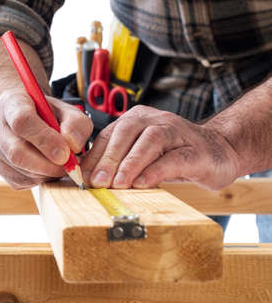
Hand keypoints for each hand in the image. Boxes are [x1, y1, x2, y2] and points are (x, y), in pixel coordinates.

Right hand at [0, 88, 92, 188]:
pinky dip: (41, 179)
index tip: (65, 153)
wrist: (26, 117)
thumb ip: (76, 123)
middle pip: (17, 151)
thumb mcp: (67, 108)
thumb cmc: (47, 112)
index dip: (45, 139)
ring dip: (47, 172)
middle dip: (48, 164)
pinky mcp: (0, 168)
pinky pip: (21, 181)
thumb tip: (73, 145)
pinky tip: (49, 167)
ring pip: (20, 170)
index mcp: (12, 102)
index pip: (22, 120)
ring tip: (61, 163)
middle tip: (69, 165)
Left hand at [81, 105, 239, 190]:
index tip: (83, 177)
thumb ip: (121, 162)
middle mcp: (157, 120)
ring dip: (131, 163)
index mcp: (139, 119)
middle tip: (97, 181)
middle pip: (128, 131)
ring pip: (150, 140)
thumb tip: (91, 179)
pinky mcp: (196, 151)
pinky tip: (143, 184)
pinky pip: (174, 158)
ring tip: (117, 184)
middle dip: (109, 157)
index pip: (111, 133)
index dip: (95, 155)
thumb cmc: (175, 155)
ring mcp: (178, 133)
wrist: (219, 150)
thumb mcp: (144, 156)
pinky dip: (156, 170)